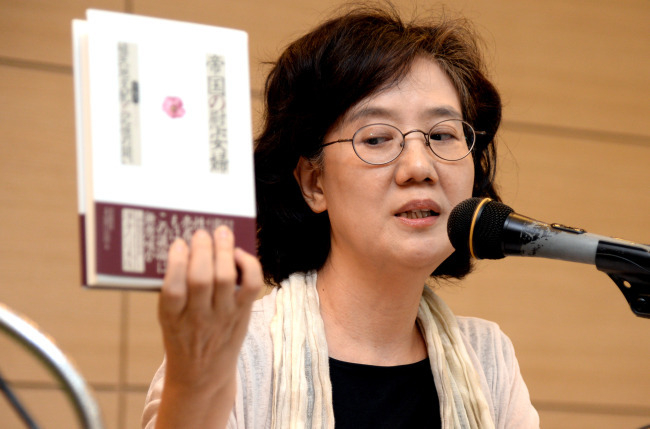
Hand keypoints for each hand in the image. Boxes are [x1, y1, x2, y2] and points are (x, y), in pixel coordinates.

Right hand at [155, 225, 262, 427]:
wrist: (201, 376)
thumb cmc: (183, 337)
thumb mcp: (167, 320)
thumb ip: (173, 291)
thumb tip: (183, 248)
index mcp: (171, 318)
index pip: (173, 290)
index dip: (177, 263)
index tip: (178, 243)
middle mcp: (197, 318)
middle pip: (202, 279)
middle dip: (203, 250)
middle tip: (201, 233)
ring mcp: (222, 317)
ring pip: (226, 278)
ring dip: (224, 251)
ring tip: (221, 233)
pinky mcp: (242, 315)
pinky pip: (251, 286)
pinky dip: (248, 265)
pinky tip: (239, 255)